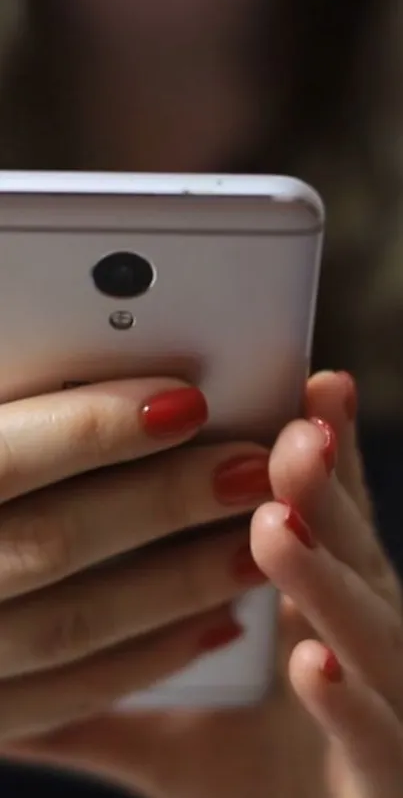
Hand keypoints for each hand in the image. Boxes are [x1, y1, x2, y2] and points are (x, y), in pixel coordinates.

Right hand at [0, 377, 270, 740]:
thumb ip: (10, 403)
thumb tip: (84, 356)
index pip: (3, 461)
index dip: (94, 430)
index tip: (187, 399)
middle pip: (54, 544)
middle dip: (161, 505)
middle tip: (253, 467)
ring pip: (71, 626)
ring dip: (174, 587)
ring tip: (254, 543)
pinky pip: (64, 696)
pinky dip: (144, 662)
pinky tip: (211, 625)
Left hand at [8, 372, 402, 797]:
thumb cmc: (256, 777)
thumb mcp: (176, 726)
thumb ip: (111, 684)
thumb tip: (15, 660)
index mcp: (318, 611)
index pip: (323, 519)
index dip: (319, 458)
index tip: (307, 383)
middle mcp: (359, 642)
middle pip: (348, 554)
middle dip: (322, 491)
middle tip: (293, 426)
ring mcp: (387, 704)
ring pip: (364, 631)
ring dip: (323, 577)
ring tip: (274, 524)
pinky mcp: (388, 774)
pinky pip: (374, 735)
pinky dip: (346, 699)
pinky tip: (308, 661)